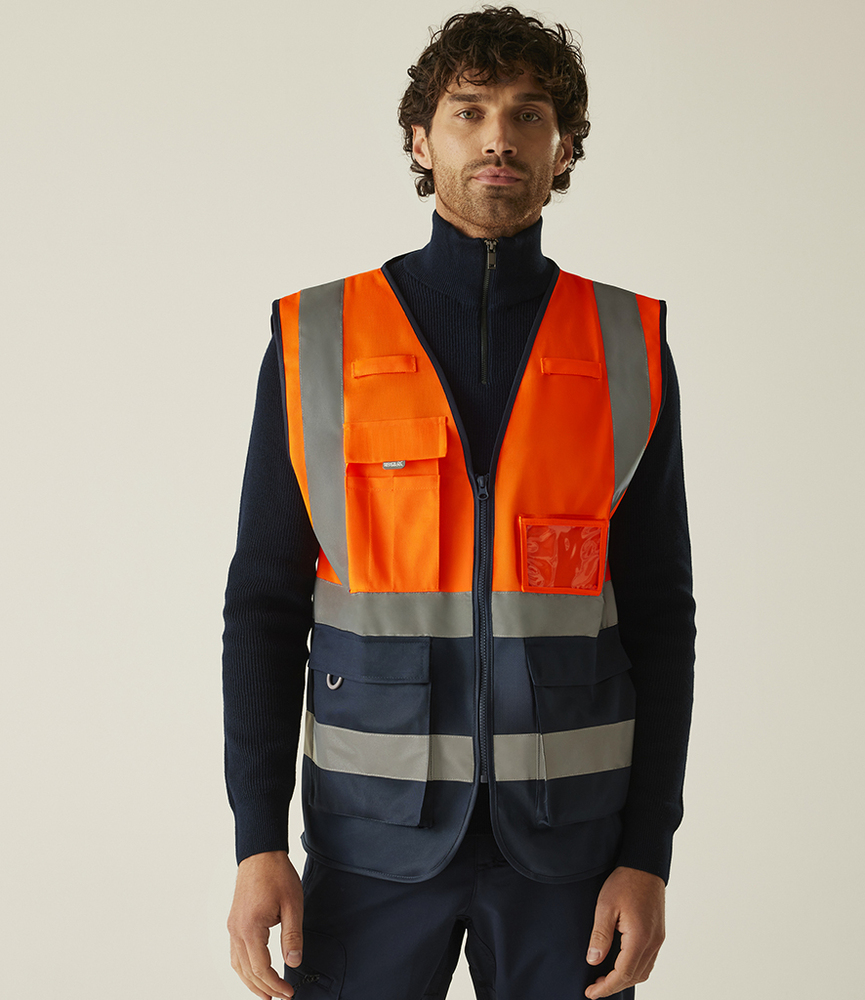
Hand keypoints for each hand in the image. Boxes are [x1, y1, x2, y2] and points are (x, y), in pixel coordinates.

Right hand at [227, 850, 303, 998]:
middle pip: (247, 972)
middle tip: (281, 997)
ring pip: (238, 965)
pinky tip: (254, 972)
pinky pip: (235, 953)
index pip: (261, 969)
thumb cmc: (277, 874)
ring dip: (251, 982)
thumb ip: (292, 936)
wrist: (261, 853)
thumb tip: (293, 963)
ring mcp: (233, 927)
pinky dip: (244, 968)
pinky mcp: (234, 922)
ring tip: (267, 993)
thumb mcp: (292, 905)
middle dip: (264, 988)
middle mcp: (237, 930)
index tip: (289, 992)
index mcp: (251, 928)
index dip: (276, 985)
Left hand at [584, 866, 665, 998]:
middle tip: (594, 988)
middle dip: (614, 986)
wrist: (645, 865)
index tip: (591, 993)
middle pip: (635, 976)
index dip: (606, 987)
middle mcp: (652, 942)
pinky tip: (620, 965)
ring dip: (625, 979)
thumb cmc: (624, 881)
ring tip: (605, 979)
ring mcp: (658, 939)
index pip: (623, 973)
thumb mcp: (605, 906)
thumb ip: (600, 935)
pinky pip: (648, 961)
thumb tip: (593, 960)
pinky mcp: (658, 934)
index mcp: (639, 937)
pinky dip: (634, 969)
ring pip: (643, 971)